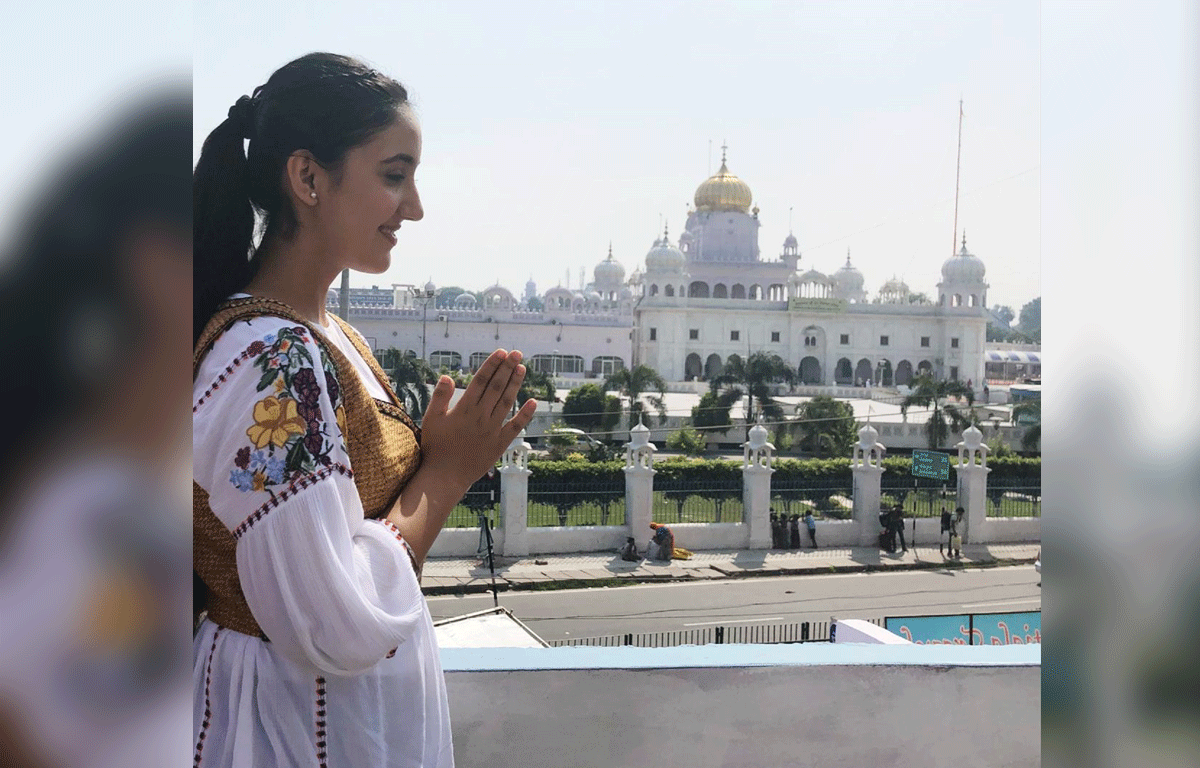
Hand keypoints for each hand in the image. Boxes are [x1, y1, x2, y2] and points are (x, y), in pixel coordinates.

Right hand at [418, 349, 536, 490]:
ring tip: (522, 368)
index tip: (501, 352)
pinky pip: (515, 427)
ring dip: (515, 384)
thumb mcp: (431, 420)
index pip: (481, 381)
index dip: (492, 365)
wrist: (445, 477)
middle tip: (517, 353)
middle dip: (507, 368)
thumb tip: (447, 376)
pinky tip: (533, 401)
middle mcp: (480, 417)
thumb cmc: (435, 447)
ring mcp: (492, 430)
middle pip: (496, 387)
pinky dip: (525, 415)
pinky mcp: (499, 444)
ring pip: (506, 402)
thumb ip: (439, 397)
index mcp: (464, 409)